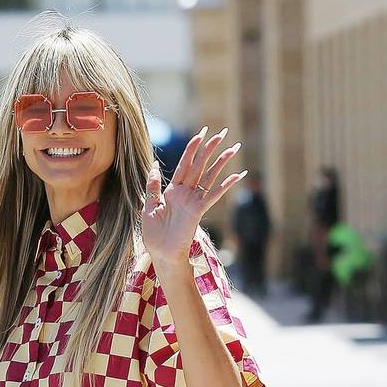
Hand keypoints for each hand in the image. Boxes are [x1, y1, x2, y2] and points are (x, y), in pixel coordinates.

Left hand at [142, 126, 246, 265]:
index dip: (192, 149)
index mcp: (172, 190)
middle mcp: (185, 193)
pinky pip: (213, 195)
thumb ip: (153, 186)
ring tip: (233, 148)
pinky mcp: (198, 211)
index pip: (184, 164)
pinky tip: (237, 175)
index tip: (201, 134)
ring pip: (209, 176)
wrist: (161, 253)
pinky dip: (225, 185)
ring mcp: (193, 201)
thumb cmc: (154, 234)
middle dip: (209, 148)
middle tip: (221, 133)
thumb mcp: (149, 206)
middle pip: (199, 165)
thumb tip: (154, 165)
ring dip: (221, 162)